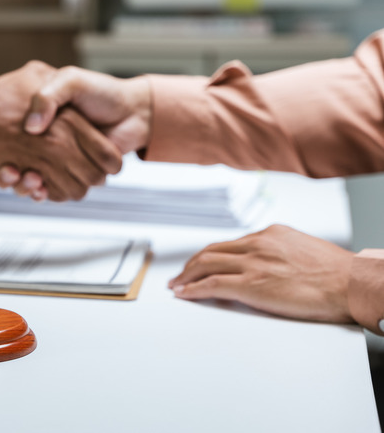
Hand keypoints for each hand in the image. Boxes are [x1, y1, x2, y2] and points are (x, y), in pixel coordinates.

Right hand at [0, 66, 152, 197]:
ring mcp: (56, 162)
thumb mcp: (68, 80)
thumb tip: (32, 126)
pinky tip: (36, 186)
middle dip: (7, 174)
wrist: (133, 112)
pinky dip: (40, 193)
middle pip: (14, 167)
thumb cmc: (101, 93)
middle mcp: (46, 144)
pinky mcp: (70, 177)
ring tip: (20, 176)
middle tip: (5, 169)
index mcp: (41, 123)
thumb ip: (48, 96)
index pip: (6, 141)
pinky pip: (49, 192)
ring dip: (21, 185)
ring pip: (28, 183)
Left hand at [168, 224, 354, 323]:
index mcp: (271, 234)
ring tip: (177, 285)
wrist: (351, 283)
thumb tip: (272, 264)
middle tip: (180, 274)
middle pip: (212, 251)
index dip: (211, 254)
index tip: (201, 262)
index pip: (231, 243)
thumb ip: (281, 253)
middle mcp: (258, 244)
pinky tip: (184, 294)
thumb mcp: (304, 249)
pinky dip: (192, 289)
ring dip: (186, 276)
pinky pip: (211, 285)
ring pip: (206, 265)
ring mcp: (253, 264)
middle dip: (192, 264)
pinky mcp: (250, 285)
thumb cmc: (337, 273)